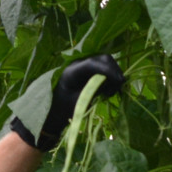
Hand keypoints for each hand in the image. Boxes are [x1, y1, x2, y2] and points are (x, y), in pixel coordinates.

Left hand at [10, 54, 126, 149]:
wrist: (51, 113)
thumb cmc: (63, 110)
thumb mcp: (79, 103)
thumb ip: (95, 90)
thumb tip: (114, 82)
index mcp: (71, 72)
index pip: (94, 63)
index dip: (109, 71)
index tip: (120, 83)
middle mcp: (77, 64)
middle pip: (102, 59)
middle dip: (114, 71)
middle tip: (118, 88)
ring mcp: (82, 65)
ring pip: (105, 62)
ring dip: (113, 74)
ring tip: (112, 91)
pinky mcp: (87, 70)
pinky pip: (103, 68)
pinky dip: (110, 76)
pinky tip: (108, 89)